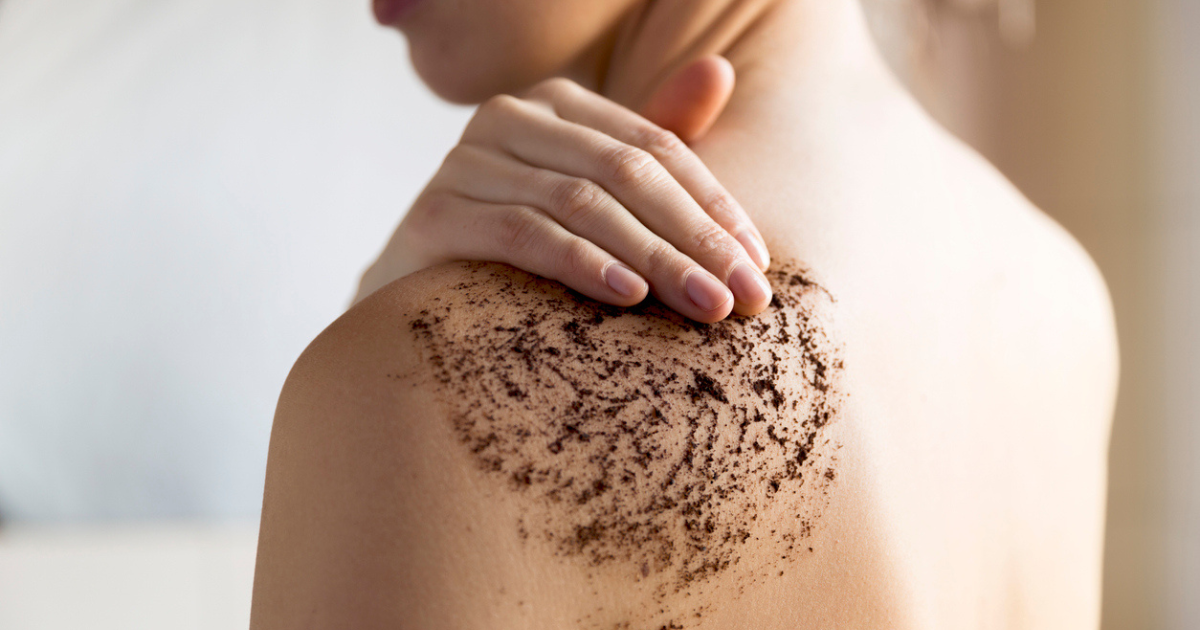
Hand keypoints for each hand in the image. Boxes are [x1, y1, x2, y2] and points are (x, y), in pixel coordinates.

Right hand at [357, 55, 771, 322]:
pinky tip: (626, 296)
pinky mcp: (434, 214)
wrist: (422, 300)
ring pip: (580, 203)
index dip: (713, 205)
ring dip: (652, 257)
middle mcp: (508, 118)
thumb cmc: (523, 248)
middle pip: (624, 172)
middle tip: (744, 297)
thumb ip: (656, 140)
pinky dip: (579, 263)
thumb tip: (719, 70)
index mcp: (556, 104)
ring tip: (702, 304)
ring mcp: (465, 162)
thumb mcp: (598, 194)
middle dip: (693, 238)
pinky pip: (521, 233)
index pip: (655, 146)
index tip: (759, 265)